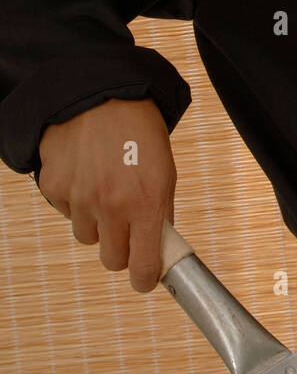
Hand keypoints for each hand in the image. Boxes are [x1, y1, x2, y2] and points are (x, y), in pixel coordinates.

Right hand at [37, 97, 177, 292]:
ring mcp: (80, 197)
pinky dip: (76, 200)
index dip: (143, 279)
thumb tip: (156, 247)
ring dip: (97, 222)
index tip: (144, 279)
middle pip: (112, 260)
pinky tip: (86, 173)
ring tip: (105, 188)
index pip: (142, 265)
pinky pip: (67, 212)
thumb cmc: (139, 131)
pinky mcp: (55, 187)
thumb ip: (161, 211)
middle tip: (126, 230)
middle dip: (120, 250)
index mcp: (147, 202)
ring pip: (88, 236)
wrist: (101, 93)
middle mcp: (112, 205)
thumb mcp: (165, 170)